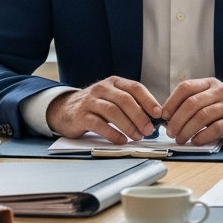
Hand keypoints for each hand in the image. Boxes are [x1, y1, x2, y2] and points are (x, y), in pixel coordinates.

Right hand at [45, 77, 162, 143]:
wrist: (64, 109)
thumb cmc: (96, 106)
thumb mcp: (113, 99)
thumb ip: (131, 105)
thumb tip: (154, 118)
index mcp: (114, 82)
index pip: (135, 88)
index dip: (148, 100)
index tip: (158, 114)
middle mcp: (102, 88)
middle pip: (124, 100)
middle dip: (139, 116)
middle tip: (149, 130)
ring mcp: (90, 101)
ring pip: (112, 111)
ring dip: (128, 125)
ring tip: (137, 136)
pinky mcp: (80, 115)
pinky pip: (98, 124)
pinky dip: (112, 133)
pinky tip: (121, 140)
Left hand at [161, 78, 222, 144]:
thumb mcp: (213, 99)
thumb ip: (194, 104)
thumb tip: (168, 117)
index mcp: (211, 84)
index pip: (186, 87)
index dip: (171, 102)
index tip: (163, 116)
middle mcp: (220, 91)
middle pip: (192, 103)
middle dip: (177, 120)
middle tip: (170, 132)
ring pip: (203, 116)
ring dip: (187, 130)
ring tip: (180, 139)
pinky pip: (217, 127)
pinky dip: (203, 136)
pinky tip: (196, 141)